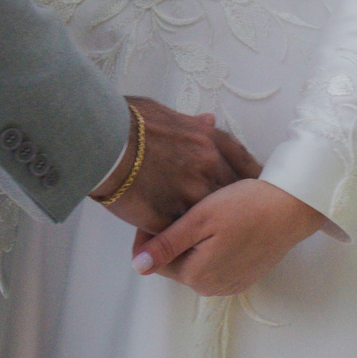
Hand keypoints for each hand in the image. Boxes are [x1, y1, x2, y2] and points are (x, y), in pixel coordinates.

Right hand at [91, 96, 261, 234]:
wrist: (103, 141)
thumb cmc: (128, 122)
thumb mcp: (166, 114)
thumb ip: (192, 124)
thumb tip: (207, 120)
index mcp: (209, 140)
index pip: (243, 163)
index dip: (250, 177)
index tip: (253, 186)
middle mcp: (209, 167)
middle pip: (234, 193)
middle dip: (234, 204)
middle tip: (235, 215)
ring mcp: (192, 195)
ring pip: (212, 217)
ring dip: (211, 226)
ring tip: (213, 236)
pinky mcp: (173, 218)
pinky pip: (186, 233)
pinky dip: (186, 238)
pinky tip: (184, 244)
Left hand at [130, 179, 326, 296]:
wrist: (292, 207)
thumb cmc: (246, 206)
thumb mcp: (201, 219)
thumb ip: (167, 244)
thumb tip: (138, 266)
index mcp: (196, 275)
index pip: (157, 259)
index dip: (151, 232)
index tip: (155, 206)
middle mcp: (211, 288)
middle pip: (176, 262)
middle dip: (172, 237)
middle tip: (178, 204)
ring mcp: (230, 284)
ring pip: (195, 263)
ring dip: (191, 242)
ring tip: (199, 212)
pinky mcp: (244, 276)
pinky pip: (215, 264)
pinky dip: (211, 247)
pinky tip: (220, 224)